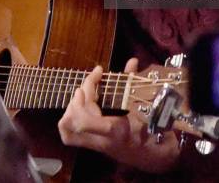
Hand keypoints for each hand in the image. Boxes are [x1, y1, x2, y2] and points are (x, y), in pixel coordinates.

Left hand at [57, 58, 181, 172]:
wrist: (151, 157)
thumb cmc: (150, 131)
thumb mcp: (146, 108)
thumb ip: (135, 84)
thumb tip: (132, 61)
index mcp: (115, 131)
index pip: (85, 120)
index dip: (86, 93)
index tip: (99, 72)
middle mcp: (100, 140)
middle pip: (74, 121)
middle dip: (79, 96)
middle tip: (91, 82)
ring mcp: (93, 144)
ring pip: (67, 129)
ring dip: (71, 106)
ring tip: (84, 93)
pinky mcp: (90, 144)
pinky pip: (68, 135)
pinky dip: (68, 117)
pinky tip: (79, 105)